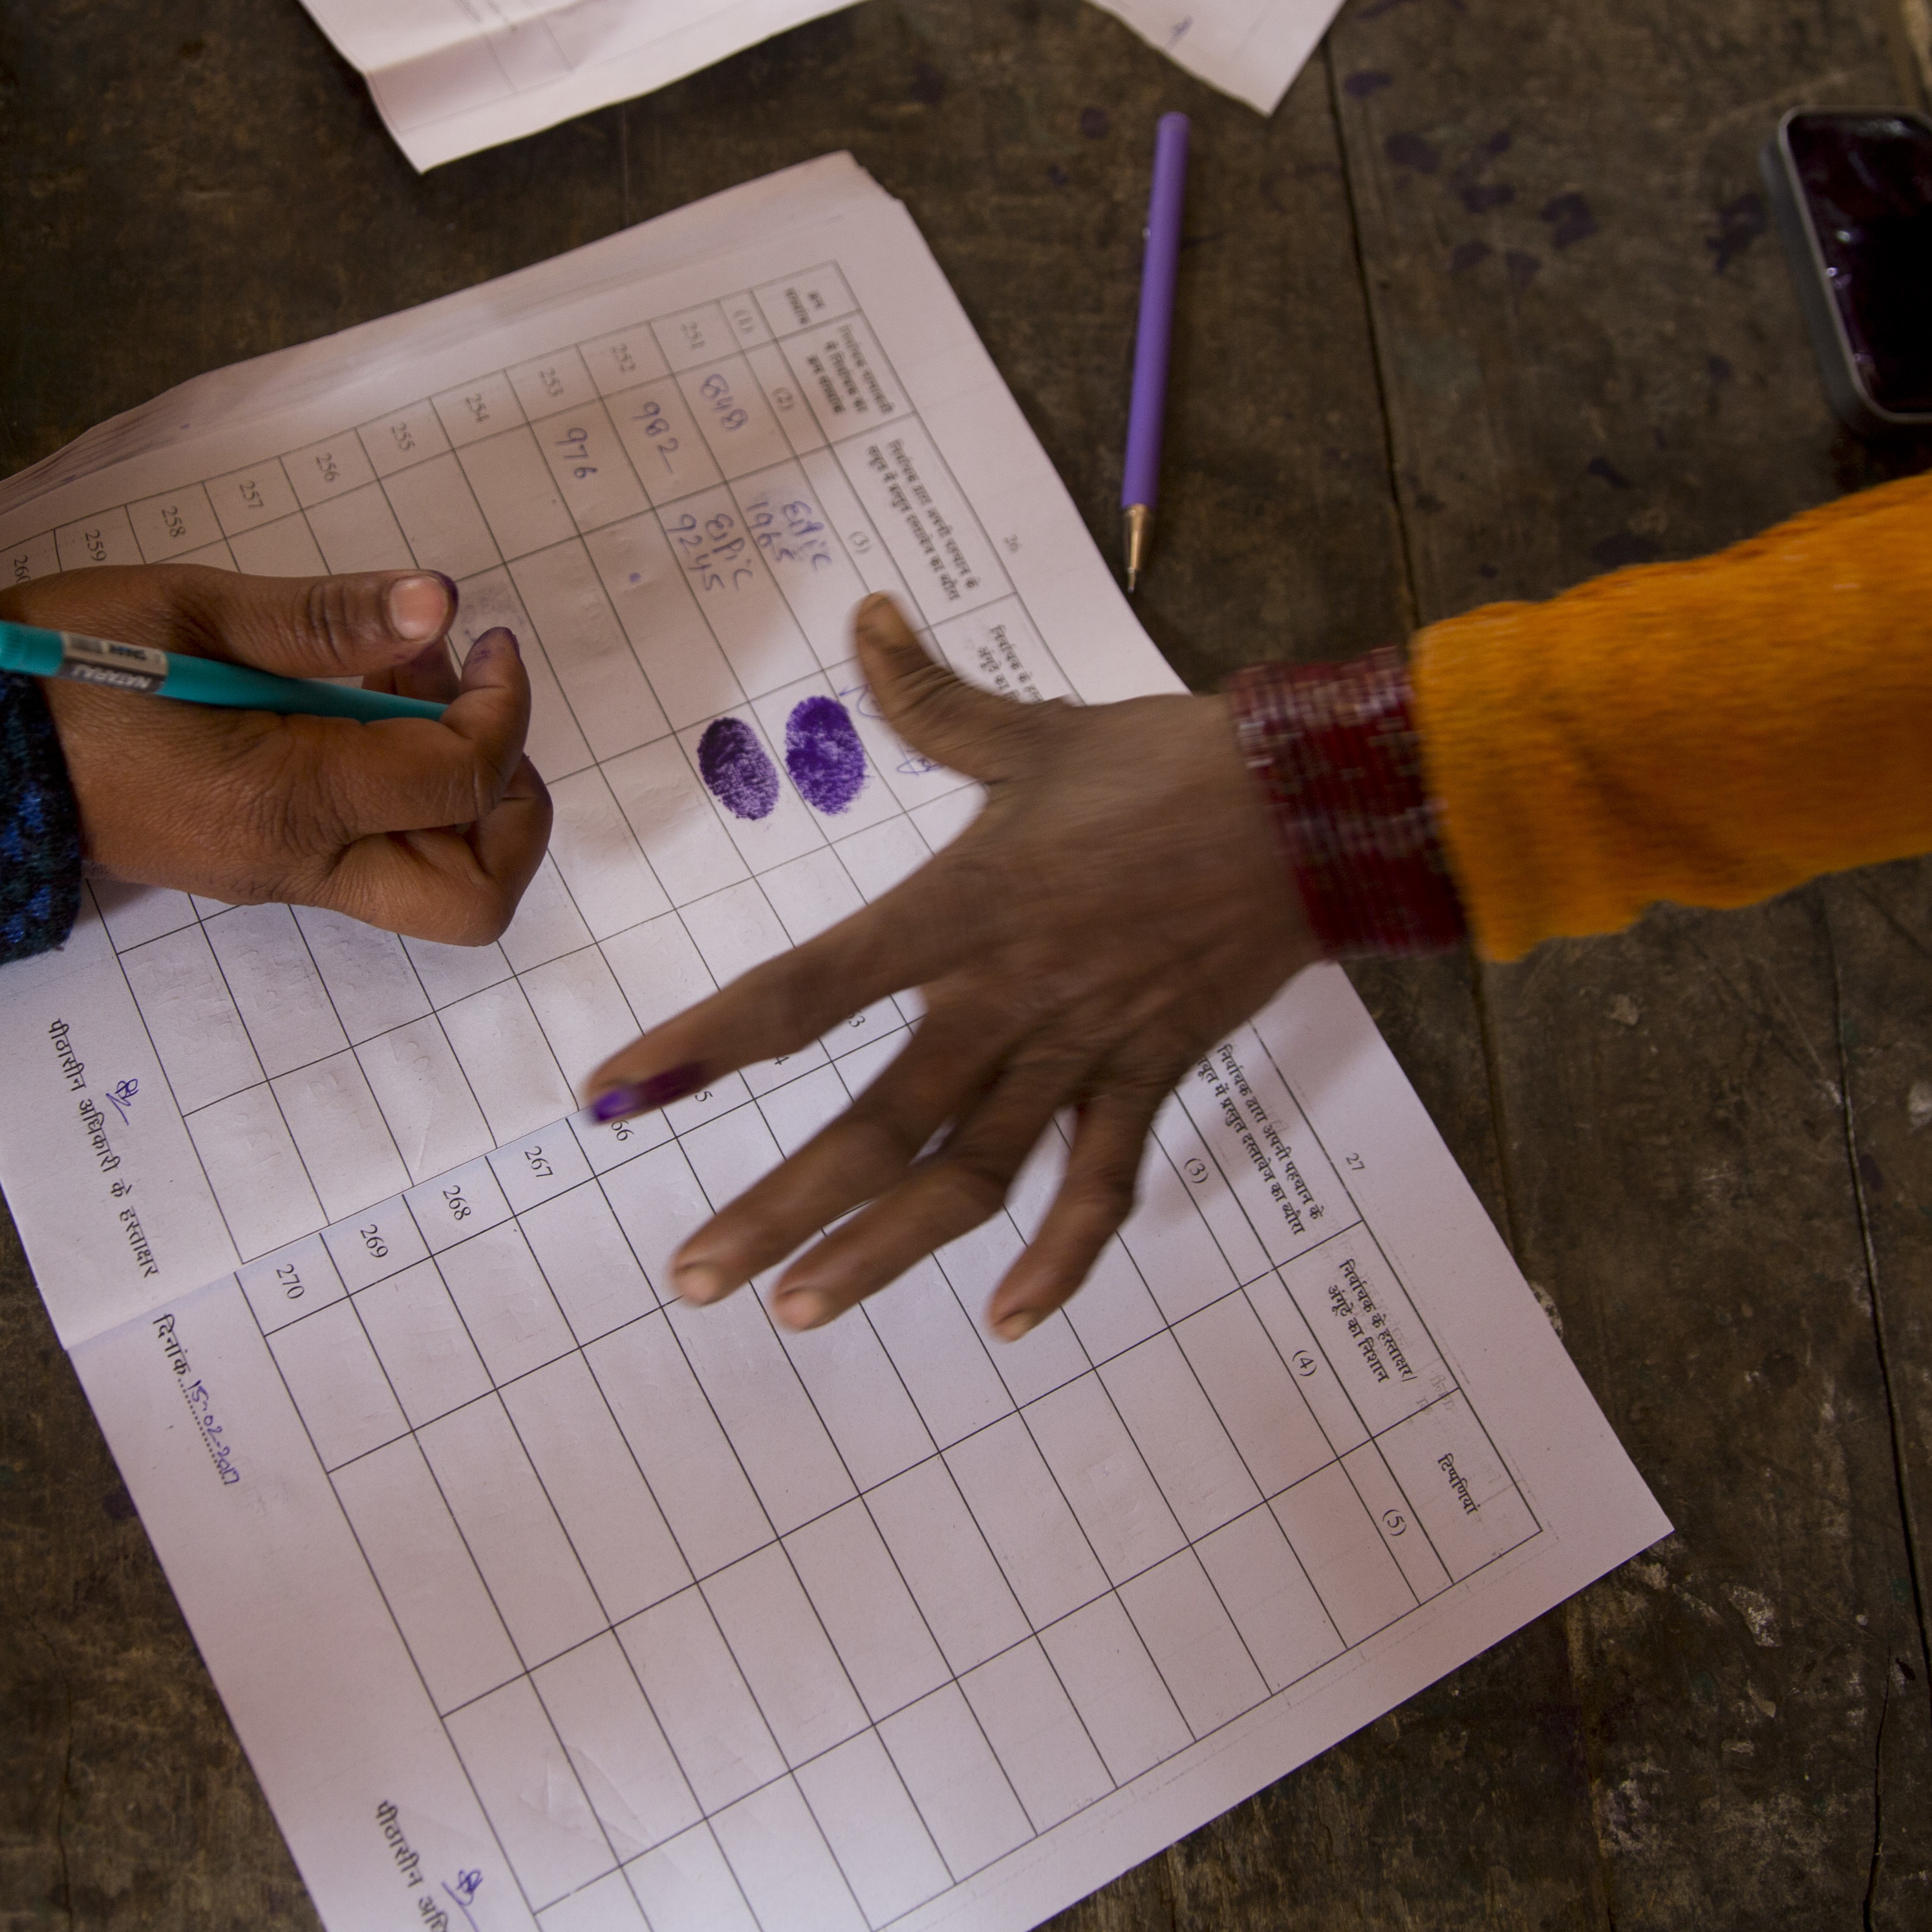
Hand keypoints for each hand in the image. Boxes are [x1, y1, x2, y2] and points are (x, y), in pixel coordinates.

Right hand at [0, 563, 549, 944]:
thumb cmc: (59, 668)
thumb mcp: (190, 612)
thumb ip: (322, 617)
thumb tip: (438, 603)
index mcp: (283, 802)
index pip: (461, 781)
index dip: (503, 706)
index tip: (481, 639)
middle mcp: (294, 862)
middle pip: (472, 895)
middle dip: (510, 804)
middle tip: (470, 703)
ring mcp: (276, 874)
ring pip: (430, 884)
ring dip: (455, 791)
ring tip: (394, 681)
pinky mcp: (258, 861)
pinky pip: (370, 851)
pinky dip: (400, 789)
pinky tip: (350, 702)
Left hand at [586, 595, 1321, 1339]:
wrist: (1315, 805)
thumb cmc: (1168, 762)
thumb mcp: (1034, 731)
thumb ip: (930, 695)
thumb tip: (866, 614)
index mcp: (958, 911)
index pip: (803, 990)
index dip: (704, 1045)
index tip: (616, 1094)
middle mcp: (1006, 998)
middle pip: (875, 1126)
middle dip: (778, 1211)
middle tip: (695, 1278)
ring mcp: (1080, 1049)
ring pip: (970, 1178)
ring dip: (883, 1254)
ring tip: (801, 1312)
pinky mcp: (1150, 1074)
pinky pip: (1101, 1185)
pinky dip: (1061, 1258)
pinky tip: (1009, 1317)